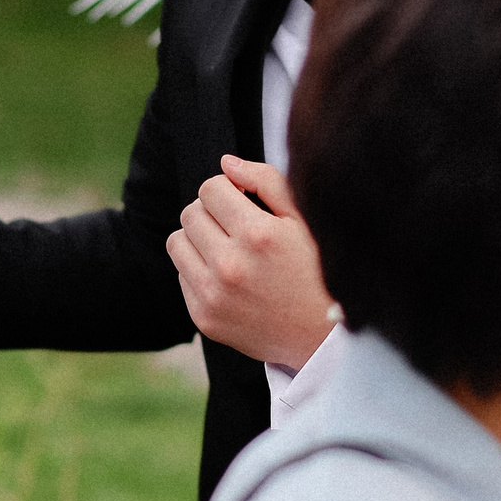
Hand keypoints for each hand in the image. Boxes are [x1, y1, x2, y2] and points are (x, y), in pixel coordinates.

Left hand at [167, 156, 337, 368]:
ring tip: (226, 247)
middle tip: (235, 224)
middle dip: (211, 211)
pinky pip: (182, 275)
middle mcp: (231, 265)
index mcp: (257, 235)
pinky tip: (228, 277)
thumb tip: (225, 163)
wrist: (323, 337)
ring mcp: (214, 295)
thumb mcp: (303, 219)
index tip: (242, 201)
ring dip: (197, 238)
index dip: (227, 189)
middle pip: (190, 213)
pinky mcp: (205, 318)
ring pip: (176, 242)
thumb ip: (266, 182)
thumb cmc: (318, 269)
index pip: (210, 188)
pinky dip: (199, 269)